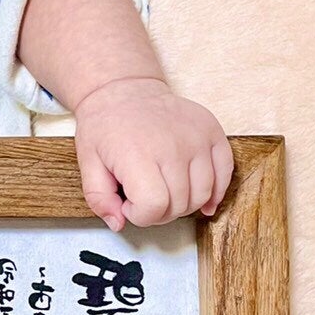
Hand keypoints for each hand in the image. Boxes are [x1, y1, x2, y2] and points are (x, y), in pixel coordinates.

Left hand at [72, 76, 233, 231]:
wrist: (125, 90)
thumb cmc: (106, 126)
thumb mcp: (88, 163)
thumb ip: (99, 199)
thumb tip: (118, 223)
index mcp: (138, 155)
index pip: (154, 206)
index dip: (140, 216)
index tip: (130, 205)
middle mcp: (172, 146)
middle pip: (179, 205)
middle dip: (159, 213)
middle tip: (145, 198)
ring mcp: (196, 138)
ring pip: (203, 194)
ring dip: (184, 204)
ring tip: (166, 192)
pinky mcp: (212, 131)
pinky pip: (226, 172)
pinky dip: (216, 191)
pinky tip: (202, 198)